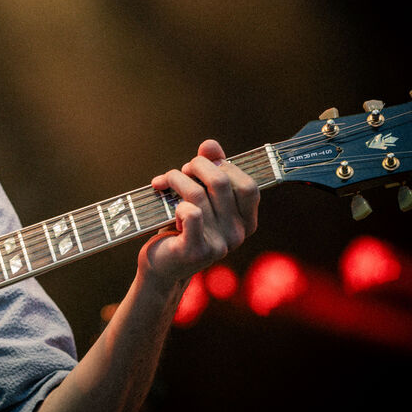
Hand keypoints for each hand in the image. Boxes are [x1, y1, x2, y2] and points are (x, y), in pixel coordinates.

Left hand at [140, 139, 259, 286]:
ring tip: (163, 182)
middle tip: (181, 171)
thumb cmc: (181, 226)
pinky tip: (168, 208)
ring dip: (175, 179)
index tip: (204, 163)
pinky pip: (190, 213)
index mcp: (246, 221)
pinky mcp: (196, 251)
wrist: (162, 265)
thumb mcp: (200, 197)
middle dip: (196, 166)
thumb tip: (210, 145)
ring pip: (197, 194)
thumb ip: (210, 170)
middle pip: (221, 183)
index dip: (224, 166)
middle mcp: (238, 234)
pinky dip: (175, 204)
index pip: (248, 185)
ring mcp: (220, 245)